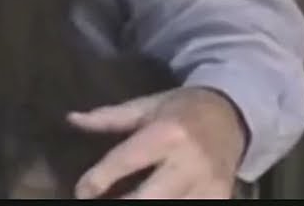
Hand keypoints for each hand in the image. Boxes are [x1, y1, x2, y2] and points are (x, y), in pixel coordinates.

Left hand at [67, 86, 246, 198]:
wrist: (232, 116)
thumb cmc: (182, 109)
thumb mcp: (147, 106)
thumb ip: (110, 117)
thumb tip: (71, 119)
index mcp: (167, 133)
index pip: (125, 161)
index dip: (97, 179)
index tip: (82, 191)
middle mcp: (188, 162)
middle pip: (147, 197)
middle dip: (120, 204)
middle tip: (102, 202)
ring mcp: (207, 185)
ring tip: (122, 200)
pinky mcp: (219, 198)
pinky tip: (154, 201)